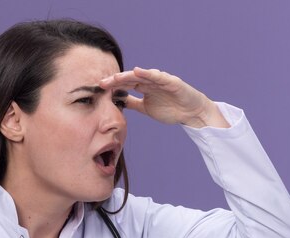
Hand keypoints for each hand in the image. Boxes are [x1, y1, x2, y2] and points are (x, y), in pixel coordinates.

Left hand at [99, 67, 229, 127]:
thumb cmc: (171, 109)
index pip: (125, 85)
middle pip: (130, 79)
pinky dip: (148, 73)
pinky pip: (158, 76)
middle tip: (102, 83)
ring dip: (128, 76)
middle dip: (115, 80)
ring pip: (141, 76)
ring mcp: (160, 80)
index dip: (112, 86)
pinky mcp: (171, 82)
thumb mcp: (146, 108)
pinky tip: (138, 71)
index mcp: (144, 87)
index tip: (99, 88)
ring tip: (115, 77)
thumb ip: (133, 103)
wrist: (191, 113)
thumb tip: (117, 102)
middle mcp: (150, 81)